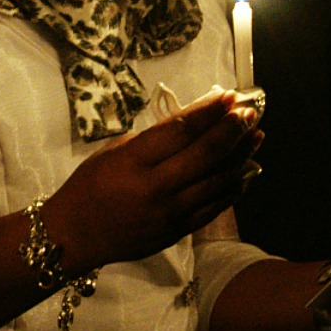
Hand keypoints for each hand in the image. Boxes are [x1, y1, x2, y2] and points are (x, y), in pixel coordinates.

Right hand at [44, 92, 260, 272]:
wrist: (75, 235)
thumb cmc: (90, 185)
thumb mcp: (114, 152)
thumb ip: (154, 138)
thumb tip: (195, 118)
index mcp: (134, 161)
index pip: (181, 130)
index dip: (209, 111)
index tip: (228, 95)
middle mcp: (155, 187)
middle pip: (205, 154)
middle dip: (232, 130)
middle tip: (249, 112)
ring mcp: (169, 213)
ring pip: (216, 181)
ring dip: (240, 156)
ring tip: (256, 136)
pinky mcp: (177, 232)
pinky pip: (214, 207)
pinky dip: (233, 188)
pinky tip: (245, 171)